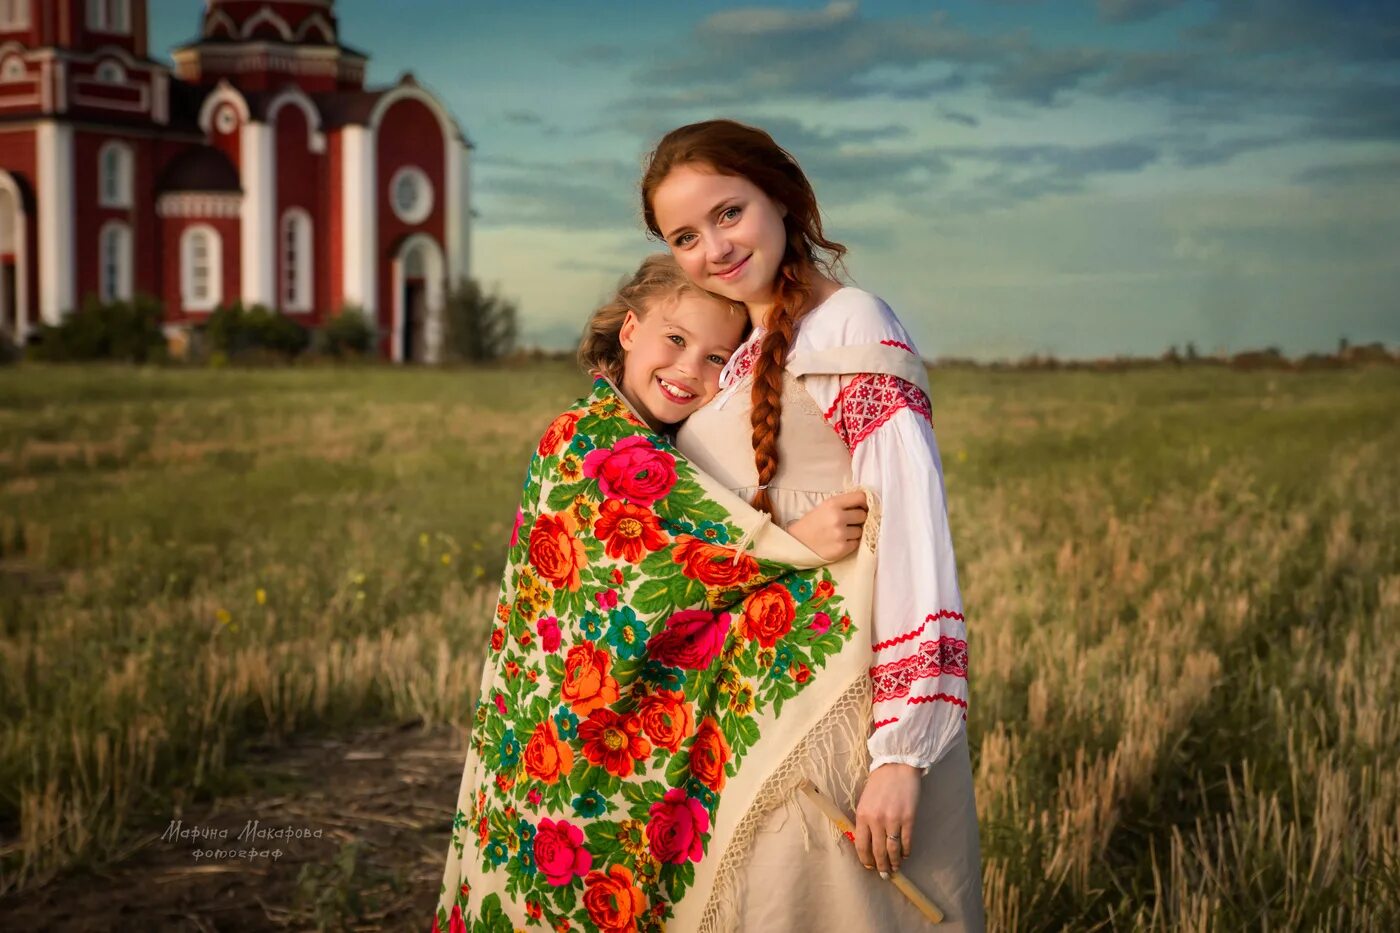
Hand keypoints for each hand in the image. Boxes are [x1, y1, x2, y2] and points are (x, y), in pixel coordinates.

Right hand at [785, 490, 867, 561]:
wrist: (796, 543)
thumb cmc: (811, 524)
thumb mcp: (824, 507)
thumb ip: (843, 504)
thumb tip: (866, 504)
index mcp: (833, 503)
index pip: (861, 497)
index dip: (865, 502)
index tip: (864, 506)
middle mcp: (838, 517)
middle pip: (863, 515)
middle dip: (858, 518)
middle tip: (850, 522)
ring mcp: (841, 534)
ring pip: (861, 530)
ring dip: (855, 532)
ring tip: (842, 533)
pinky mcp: (842, 548)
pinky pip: (856, 543)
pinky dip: (851, 543)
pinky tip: (840, 541)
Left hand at [853, 762, 919, 877]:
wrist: (897, 766)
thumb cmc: (879, 783)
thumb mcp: (865, 800)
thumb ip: (864, 820)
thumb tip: (867, 843)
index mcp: (862, 815)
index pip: (861, 845)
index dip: (865, 859)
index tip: (869, 866)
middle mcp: (876, 819)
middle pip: (877, 851)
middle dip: (880, 866)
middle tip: (884, 874)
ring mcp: (893, 819)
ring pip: (892, 849)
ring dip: (894, 862)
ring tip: (895, 868)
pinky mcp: (908, 818)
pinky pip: (906, 841)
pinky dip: (906, 851)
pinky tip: (905, 855)